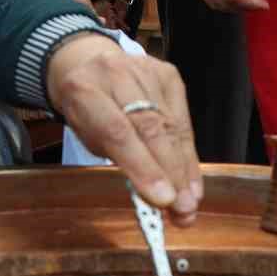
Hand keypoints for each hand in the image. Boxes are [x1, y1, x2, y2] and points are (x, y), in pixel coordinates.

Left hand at [46, 34, 201, 227]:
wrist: (89, 66)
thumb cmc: (89, 110)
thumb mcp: (89, 137)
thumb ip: (120, 160)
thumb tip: (157, 198)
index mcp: (84, 91)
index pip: (117, 132)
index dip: (143, 167)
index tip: (163, 200)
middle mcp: (116, 74)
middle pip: (151, 127)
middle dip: (171, 172)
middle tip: (183, 208)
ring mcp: (146, 69)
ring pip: (172, 125)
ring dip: (184, 168)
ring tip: (190, 201)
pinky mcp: (168, 74)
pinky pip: (184, 119)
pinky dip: (189, 153)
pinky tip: (192, 179)